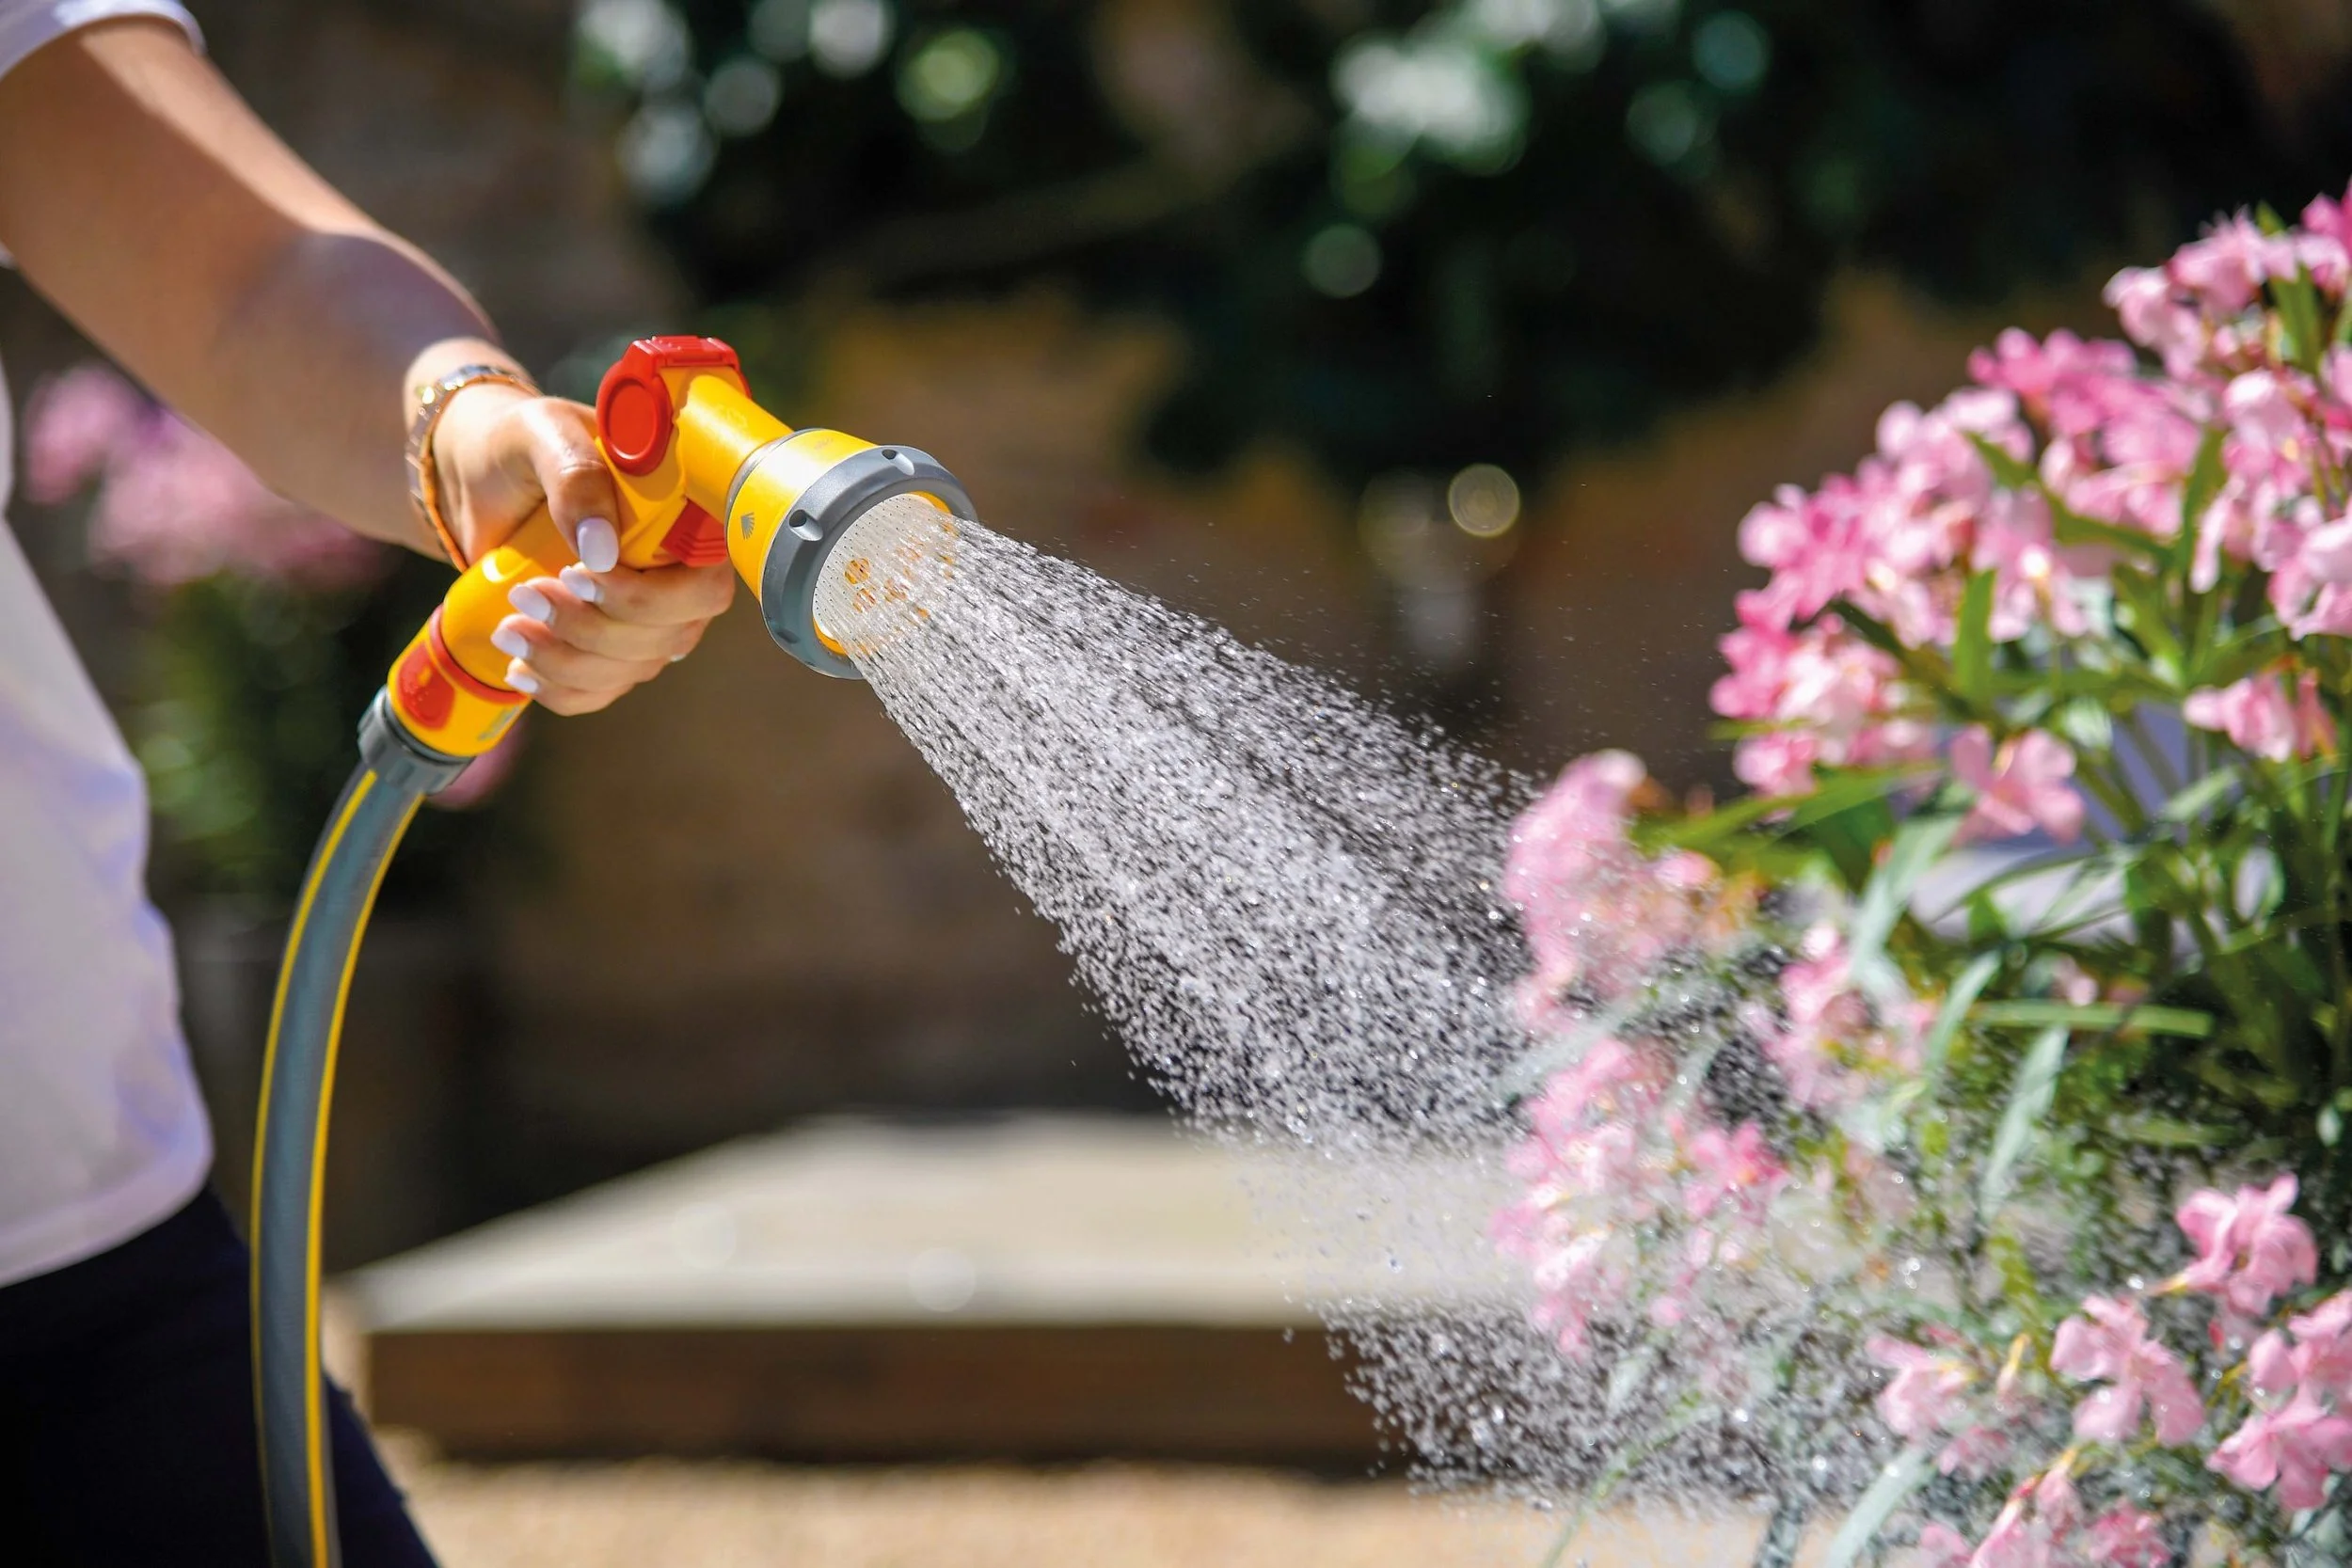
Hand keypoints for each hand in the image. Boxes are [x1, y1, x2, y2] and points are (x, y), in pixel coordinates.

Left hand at [428, 384, 734, 715]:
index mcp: (682, 518)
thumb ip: (576, 475)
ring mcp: (645, 617)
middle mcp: (676, 574)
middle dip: (591, 628)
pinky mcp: (606, 647)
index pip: (705, 582)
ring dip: (566, 660)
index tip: (579, 575)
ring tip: (508, 627)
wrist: (473, 477)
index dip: (652, 597)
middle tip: (525, 593)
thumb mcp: (542, 434)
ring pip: (631, 669)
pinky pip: (601, 691)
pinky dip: (560, 690)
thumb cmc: (516, 442)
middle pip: (669, 636)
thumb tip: (603, 548)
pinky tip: (521, 670)